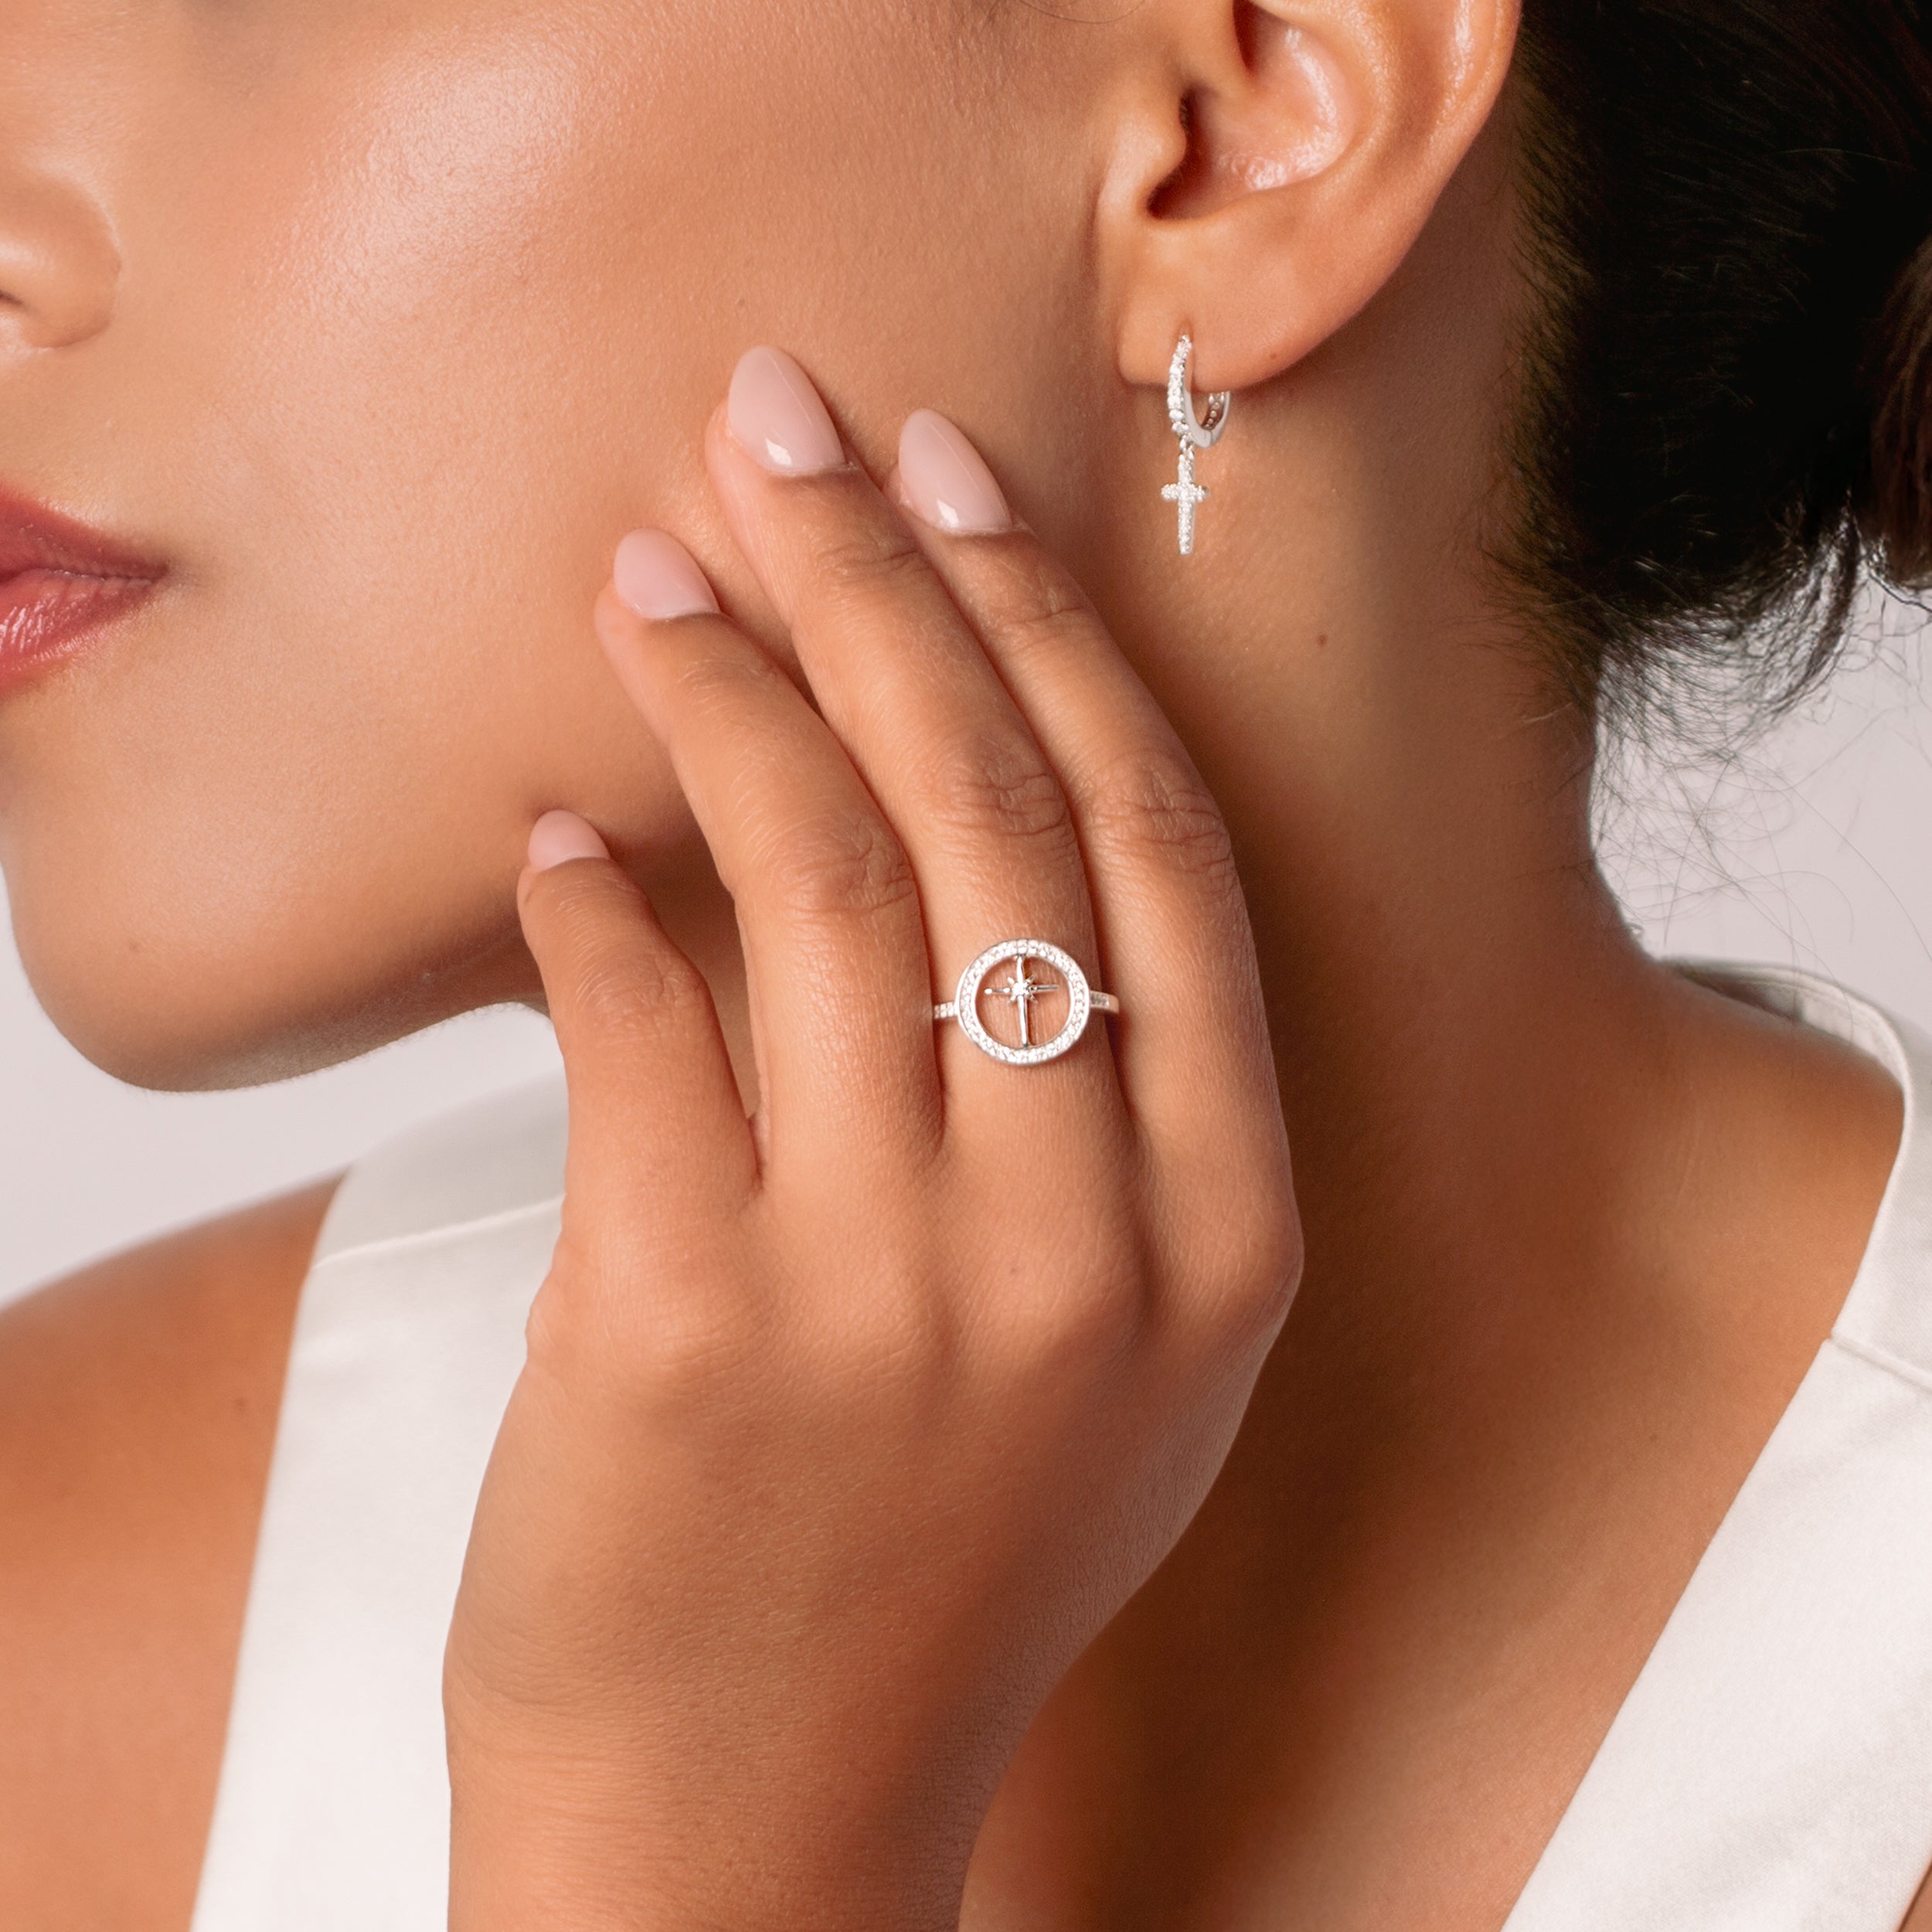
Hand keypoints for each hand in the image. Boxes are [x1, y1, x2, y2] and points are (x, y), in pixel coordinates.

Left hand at [444, 351, 1299, 1931]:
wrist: (758, 1824)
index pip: (1154, 853)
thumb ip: (1095, 1123)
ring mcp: (893, 1288)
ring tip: (645, 574)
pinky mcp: (688, 1323)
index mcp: (1219, 1233)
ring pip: (821, 880)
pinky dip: (592, 895)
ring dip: (726, 691)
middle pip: (995, 816)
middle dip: (889, 582)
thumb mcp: (1103, 1359)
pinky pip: (641, 1017)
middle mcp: (1085, 1242)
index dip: (1054, 638)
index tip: (966, 482)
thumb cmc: (933, 1570)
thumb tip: (949, 835)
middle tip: (787, 428)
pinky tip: (563, 828)